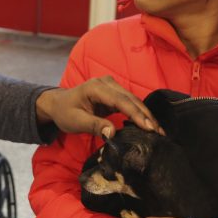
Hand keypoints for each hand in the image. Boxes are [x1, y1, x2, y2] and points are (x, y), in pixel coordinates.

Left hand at [35, 76, 161, 138]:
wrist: (58, 105)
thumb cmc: (65, 113)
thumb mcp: (76, 122)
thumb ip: (94, 126)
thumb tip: (112, 134)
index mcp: (96, 87)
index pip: (121, 101)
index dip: (136, 114)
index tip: (149, 128)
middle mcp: (107, 83)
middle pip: (131, 99)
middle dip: (147, 116)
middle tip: (160, 133)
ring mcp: (112, 87)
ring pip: (134, 101)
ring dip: (146, 115)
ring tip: (158, 131)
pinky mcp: (114, 94)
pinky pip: (130, 103)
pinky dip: (140, 114)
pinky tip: (148, 125)